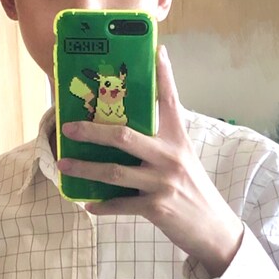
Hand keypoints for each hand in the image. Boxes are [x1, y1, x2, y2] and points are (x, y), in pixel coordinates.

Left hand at [58, 46, 244, 276]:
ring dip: (86, 168)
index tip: (157, 51)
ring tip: (65, 164)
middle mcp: (170, 157)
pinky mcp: (157, 207)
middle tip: (69, 127)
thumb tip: (127, 131)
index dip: (164, 75)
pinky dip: (102, 205)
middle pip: (124, 136)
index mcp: (178, 140)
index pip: (170, 101)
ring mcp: (162, 183)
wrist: (213, 228)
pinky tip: (87, 203)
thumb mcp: (183, 159)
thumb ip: (161, 142)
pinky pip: (120, 205)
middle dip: (92, 131)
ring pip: (115, 172)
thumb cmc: (193, 190)